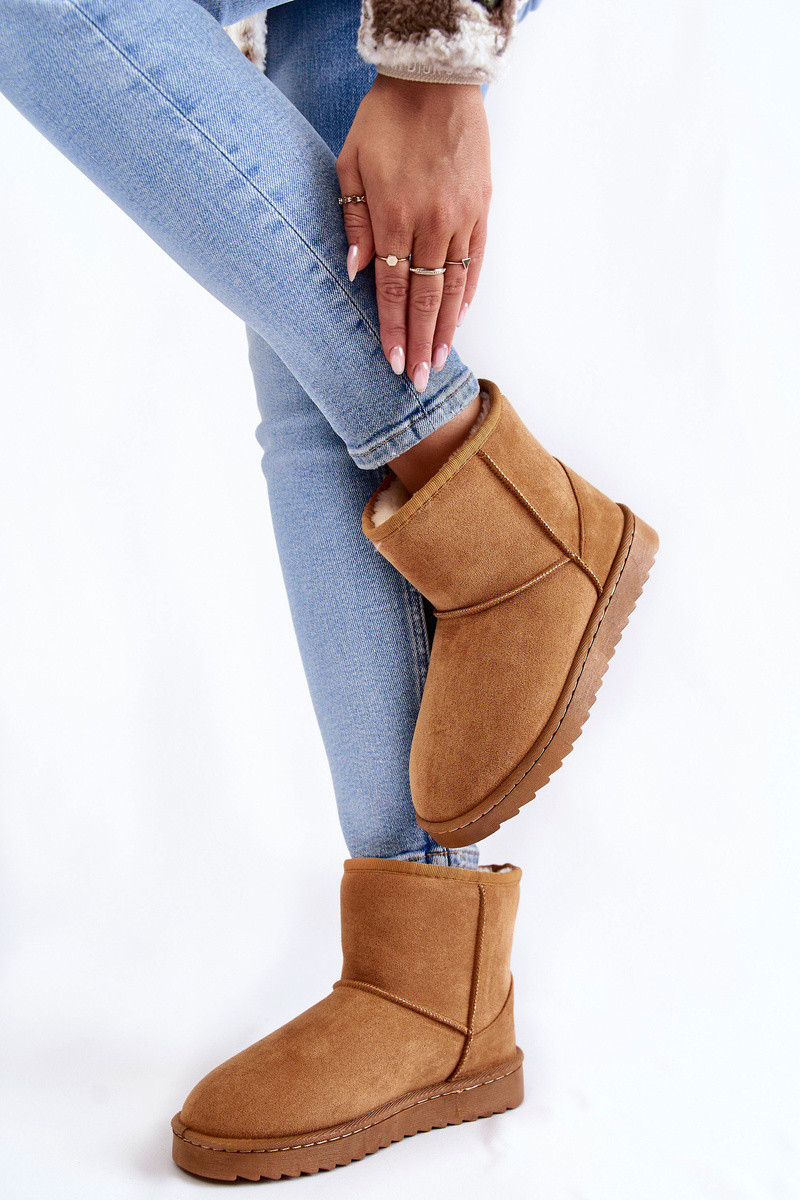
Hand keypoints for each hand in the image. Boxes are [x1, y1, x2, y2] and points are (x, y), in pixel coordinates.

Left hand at [337, 74, 490, 391]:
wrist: (434, 77)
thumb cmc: (384, 120)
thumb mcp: (351, 163)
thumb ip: (353, 220)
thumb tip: (354, 273)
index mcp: (396, 214)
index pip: (395, 288)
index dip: (395, 329)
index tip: (393, 363)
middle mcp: (433, 221)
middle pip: (428, 297)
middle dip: (423, 343)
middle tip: (420, 381)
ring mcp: (462, 216)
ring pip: (455, 285)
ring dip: (447, 327)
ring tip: (441, 360)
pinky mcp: (482, 206)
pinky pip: (475, 260)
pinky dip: (467, 292)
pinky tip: (459, 317)